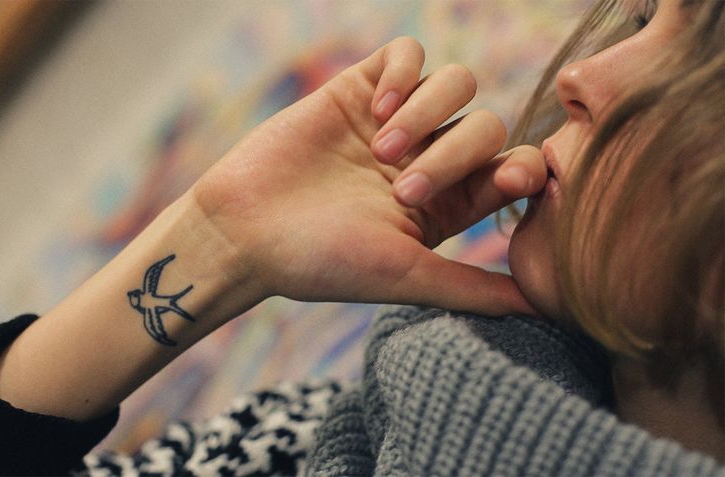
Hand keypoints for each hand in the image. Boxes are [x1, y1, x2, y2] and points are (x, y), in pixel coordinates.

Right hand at [190, 37, 545, 315]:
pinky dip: (404, 72)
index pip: (513, 169)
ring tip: (381, 149)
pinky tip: (375, 108)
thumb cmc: (321, 262)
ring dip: (428, 112)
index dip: (523, 169)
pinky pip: (407, 53)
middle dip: (455, 154)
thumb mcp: (404, 277)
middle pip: (487, 125)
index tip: (509, 181)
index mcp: (447, 204)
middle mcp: (427, 159)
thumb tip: (543, 309)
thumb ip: (473, 288)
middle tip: (403, 190)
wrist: (243, 232)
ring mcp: (394, 121)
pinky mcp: (358, 89)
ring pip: (456, 83)